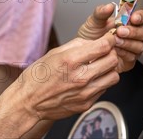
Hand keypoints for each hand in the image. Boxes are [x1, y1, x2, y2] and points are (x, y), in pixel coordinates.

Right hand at [3, 33, 119, 121]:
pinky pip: (104, 89)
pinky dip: (101, 81)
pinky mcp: (86, 104)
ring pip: (114, 76)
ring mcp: (85, 93)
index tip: (109, 38)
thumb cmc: (38, 76)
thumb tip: (94, 41)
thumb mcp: (54, 52)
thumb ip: (77, 45)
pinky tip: (90, 79)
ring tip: (99, 66)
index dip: (109, 39)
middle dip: (110, 52)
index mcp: (70, 60)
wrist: (28, 102)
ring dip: (109, 68)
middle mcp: (80, 77)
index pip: (103, 46)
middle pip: (112, 60)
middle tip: (104, 51)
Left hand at [77, 3, 142, 72]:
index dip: (140, 17)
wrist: (84, 54)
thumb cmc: (91, 37)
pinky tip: (115, 51)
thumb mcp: (93, 22)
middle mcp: (132, 34)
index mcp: (126, 22)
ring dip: (128, 43)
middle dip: (133, 31)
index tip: (133, 18)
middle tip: (120, 31)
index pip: (141, 17)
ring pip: (140, 45)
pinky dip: (124, 53)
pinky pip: (132, 57)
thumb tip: (109, 6)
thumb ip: (101, 12)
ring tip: (115, 42)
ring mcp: (132, 47)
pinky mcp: (129, 60)